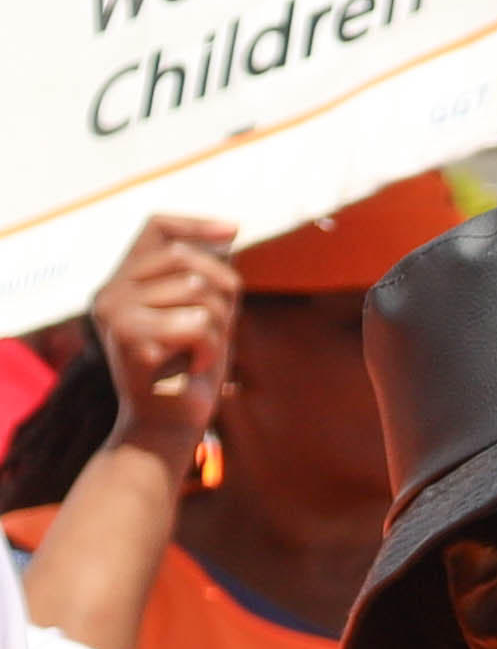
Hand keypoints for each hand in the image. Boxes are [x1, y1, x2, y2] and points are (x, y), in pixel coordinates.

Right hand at [84, 218, 236, 463]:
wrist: (167, 424)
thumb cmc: (189, 369)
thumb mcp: (202, 313)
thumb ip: (205, 276)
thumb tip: (228, 230)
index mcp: (121, 284)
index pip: (155, 227)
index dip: (196, 224)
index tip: (235, 231)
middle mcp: (110, 294)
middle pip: (187, 259)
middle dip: (219, 293)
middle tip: (211, 330)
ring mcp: (115, 314)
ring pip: (198, 290)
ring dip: (216, 325)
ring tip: (195, 351)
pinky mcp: (131, 339)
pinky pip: (199, 324)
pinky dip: (210, 348)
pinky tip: (192, 367)